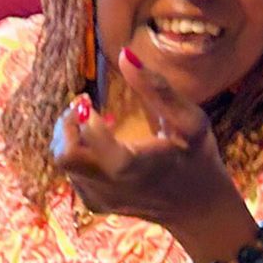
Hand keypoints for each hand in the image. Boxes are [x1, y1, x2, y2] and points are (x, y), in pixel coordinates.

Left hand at [52, 47, 249, 253]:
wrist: (197, 209)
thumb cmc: (196, 158)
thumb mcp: (189, 121)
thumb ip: (157, 88)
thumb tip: (125, 53)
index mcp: (132, 166)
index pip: (90, 139)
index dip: (83, 116)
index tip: (88, 98)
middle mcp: (109, 187)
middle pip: (64, 155)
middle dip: (66, 125)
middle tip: (83, 105)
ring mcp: (99, 199)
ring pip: (64, 163)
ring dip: (72, 136)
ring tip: (95, 120)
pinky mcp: (95, 203)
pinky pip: (73, 173)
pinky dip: (80, 152)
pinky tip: (103, 143)